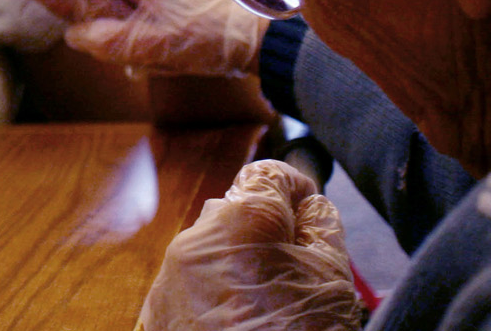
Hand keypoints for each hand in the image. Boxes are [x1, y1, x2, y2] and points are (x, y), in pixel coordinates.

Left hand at [137, 160, 363, 330]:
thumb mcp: (334, 279)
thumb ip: (321, 225)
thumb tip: (307, 206)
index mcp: (240, 220)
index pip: (267, 175)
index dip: (296, 189)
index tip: (308, 209)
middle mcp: (193, 240)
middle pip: (236, 214)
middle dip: (267, 234)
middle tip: (298, 272)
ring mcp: (169, 279)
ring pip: (212, 251)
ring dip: (240, 267)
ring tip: (271, 311)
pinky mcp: (156, 313)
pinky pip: (191, 286)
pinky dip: (216, 297)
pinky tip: (242, 326)